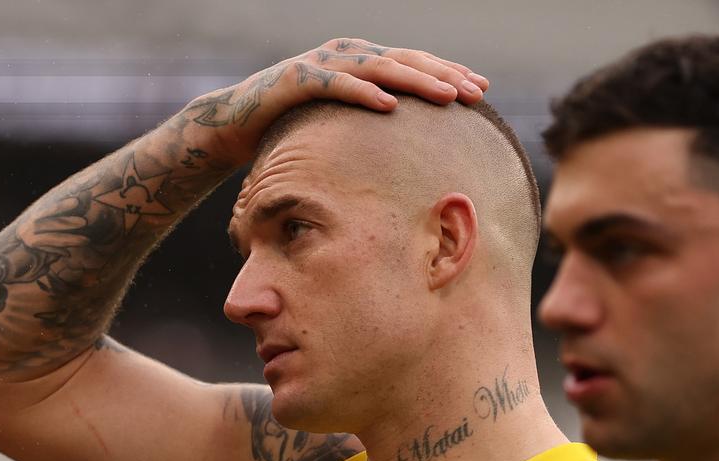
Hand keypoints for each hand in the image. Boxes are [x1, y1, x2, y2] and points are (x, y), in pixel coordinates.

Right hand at [178, 38, 489, 162]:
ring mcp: (321, 63)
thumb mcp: (344, 124)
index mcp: (361, 60)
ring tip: (447, 96)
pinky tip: (389, 103)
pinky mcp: (296, 79)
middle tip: (476, 92)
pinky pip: (335, 83)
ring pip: (378, 67)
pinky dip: (363, 91)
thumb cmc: (295, 126)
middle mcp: (345, 54)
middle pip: (405, 60)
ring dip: (416, 80)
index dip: (448, 72)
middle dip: (444, 75)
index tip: (483, 90)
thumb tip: (415, 148)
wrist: (235, 125)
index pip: (414, 62)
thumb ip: (375, 124)